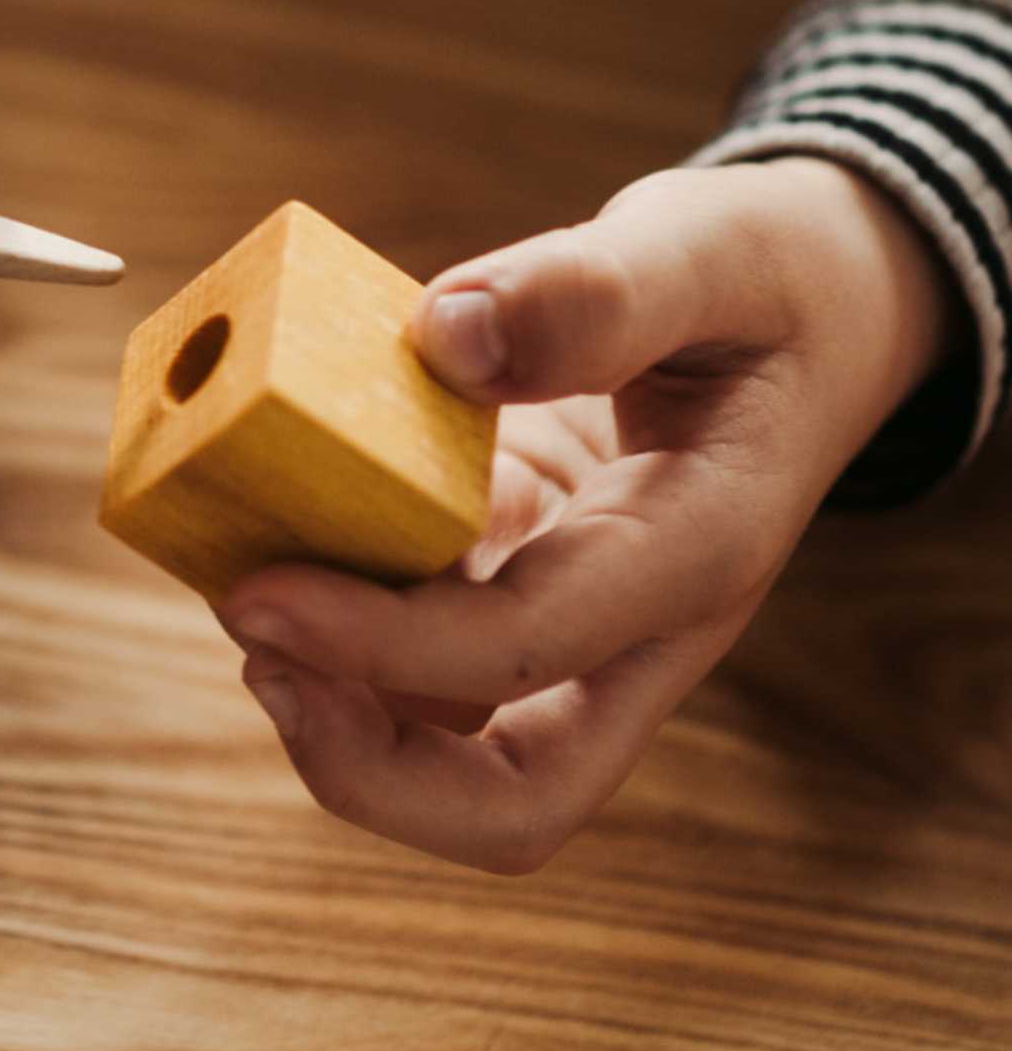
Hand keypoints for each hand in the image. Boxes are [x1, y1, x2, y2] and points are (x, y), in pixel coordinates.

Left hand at [219, 159, 958, 871]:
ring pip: (449, 736)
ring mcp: (569, 618)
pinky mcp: (516, 580)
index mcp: (694, 553)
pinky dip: (338, 608)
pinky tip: (275, 524)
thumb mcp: (708, 250)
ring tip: (236, 574)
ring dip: (332, 692)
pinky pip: (418, 643)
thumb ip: (594, 289)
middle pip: (513, 801)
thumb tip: (447, 334)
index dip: (383, 647)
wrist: (814, 305)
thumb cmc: (768, 279)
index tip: (257, 594)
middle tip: (254, 654)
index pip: (529, 651)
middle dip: (364, 765)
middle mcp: (634, 624)